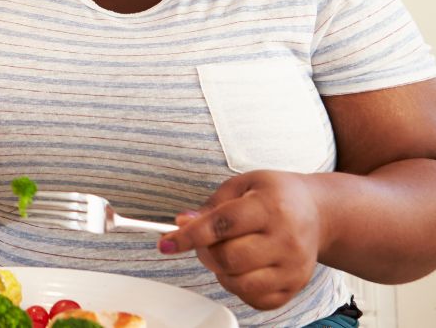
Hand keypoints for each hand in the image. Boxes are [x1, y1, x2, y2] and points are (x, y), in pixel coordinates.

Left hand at [157, 170, 323, 310]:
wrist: (318, 212)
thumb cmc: (275, 195)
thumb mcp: (242, 185)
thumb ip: (210, 206)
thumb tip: (182, 224)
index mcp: (270, 206)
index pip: (222, 225)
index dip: (189, 236)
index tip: (165, 243)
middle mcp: (286, 239)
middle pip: (228, 259)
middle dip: (204, 252)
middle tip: (205, 242)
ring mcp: (293, 267)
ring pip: (239, 283)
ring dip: (220, 271)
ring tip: (227, 253)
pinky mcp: (295, 287)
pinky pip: (255, 299)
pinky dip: (238, 287)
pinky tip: (243, 268)